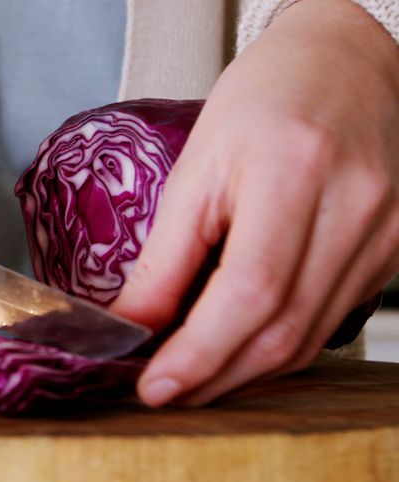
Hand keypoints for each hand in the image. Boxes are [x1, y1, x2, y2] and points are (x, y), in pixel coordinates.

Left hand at [110, 0, 398, 406]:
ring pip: (310, 337)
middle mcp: (356, 208)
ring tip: (193, 378)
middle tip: (165, 393)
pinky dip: (279, 344)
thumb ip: (165, 256)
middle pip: (284, 329)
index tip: (155, 387)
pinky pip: (330, 319)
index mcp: (294, 172)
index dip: (200, 352)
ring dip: (245, 370)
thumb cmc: (265, 101)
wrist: (345, 64)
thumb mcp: (197, 168)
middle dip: (216, 376)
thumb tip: (132, 326)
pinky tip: (239, 346)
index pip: (250, 291)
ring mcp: (386, 235)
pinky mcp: (393, 252)